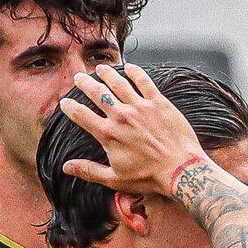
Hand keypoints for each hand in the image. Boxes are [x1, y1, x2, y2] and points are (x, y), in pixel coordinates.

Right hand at [57, 63, 210, 200]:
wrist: (182, 171)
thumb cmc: (150, 178)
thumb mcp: (116, 179)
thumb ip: (90, 171)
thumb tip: (66, 167)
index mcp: (108, 135)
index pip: (81, 115)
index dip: (70, 108)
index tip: (65, 103)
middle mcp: (121, 116)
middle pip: (97, 93)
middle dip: (85, 84)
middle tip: (79, 78)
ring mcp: (140, 107)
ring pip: (118, 83)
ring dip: (106, 74)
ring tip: (100, 69)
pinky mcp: (158, 103)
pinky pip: (144, 81)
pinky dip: (135, 72)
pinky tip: (129, 67)